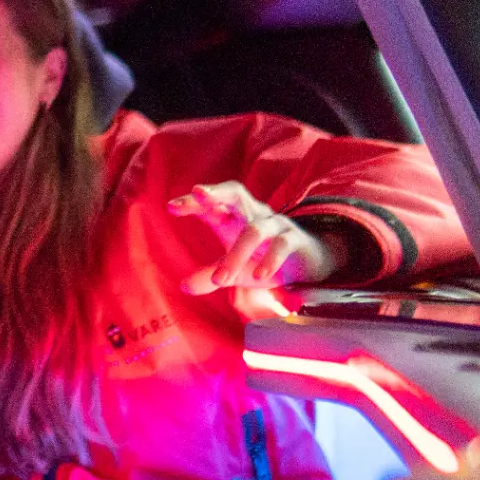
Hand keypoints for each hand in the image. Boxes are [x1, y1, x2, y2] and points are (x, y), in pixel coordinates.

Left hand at [168, 181, 344, 293]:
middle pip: (235, 194)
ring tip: (222, 279)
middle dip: (216, 193)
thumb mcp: (235, 270)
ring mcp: (275, 225)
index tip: (171, 206)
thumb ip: (211, 276)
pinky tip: (259, 276)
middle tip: (198, 193)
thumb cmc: (263, 260)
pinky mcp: (295, 239)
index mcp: (234, 218)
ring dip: (236, 255)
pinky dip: (269, 261)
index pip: (212, 205)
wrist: (307, 264)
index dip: (193, 203)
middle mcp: (253, 215)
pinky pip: (282, 245)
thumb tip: (184, 287)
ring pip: (254, 230)